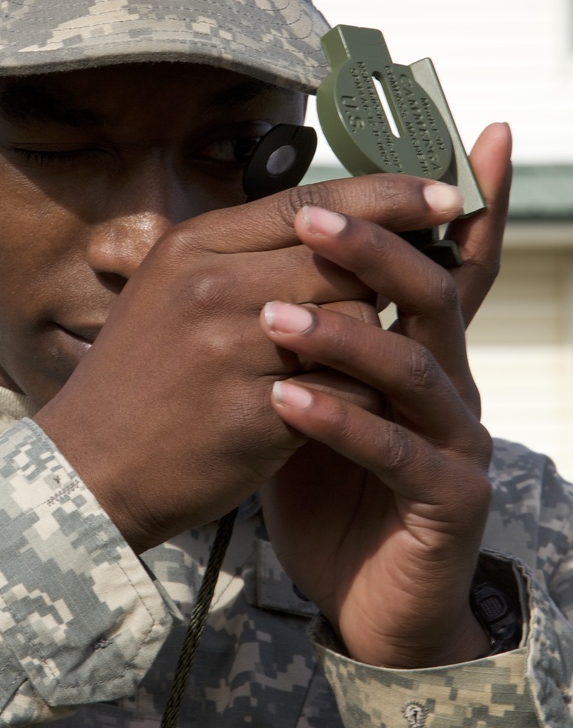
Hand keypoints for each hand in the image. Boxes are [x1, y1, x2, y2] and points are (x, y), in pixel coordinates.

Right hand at [36, 171, 469, 554]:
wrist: (87, 469)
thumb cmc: (141, 381)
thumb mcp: (174, 291)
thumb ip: (247, 256)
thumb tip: (341, 228)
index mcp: (194, 245)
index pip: (313, 202)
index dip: (389, 195)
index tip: (447, 197)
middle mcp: (211, 283)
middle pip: (344, 261)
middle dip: (377, 287)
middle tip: (396, 308)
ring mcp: (230, 347)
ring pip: (354, 326)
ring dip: (365, 352)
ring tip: (336, 376)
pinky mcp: (252, 411)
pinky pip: (346, 393)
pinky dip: (353, 406)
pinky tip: (329, 418)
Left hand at [259, 123, 512, 667]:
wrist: (361, 597)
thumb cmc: (329, 489)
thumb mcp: (304, 395)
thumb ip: (296, 333)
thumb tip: (245, 258)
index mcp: (421, 351)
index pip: (445, 263)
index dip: (467, 201)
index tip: (482, 130)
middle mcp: (450, 385)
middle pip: (429, 294)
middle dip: (377, 248)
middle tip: (317, 218)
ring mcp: (456, 441)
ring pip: (416, 367)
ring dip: (344, 334)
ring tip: (274, 316)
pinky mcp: (449, 499)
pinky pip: (397, 451)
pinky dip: (341, 421)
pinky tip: (288, 401)